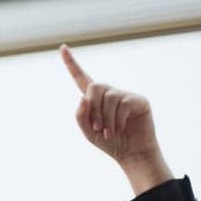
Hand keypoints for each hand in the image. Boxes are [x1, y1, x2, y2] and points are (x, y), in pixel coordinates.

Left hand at [61, 45, 171, 195]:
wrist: (131, 153)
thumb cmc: (109, 142)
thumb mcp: (88, 130)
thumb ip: (81, 114)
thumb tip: (83, 97)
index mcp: (95, 99)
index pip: (81, 78)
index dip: (71, 63)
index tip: (62, 47)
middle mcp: (110, 93)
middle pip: (94, 86)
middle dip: (93, 109)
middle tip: (97, 127)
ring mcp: (125, 95)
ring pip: (108, 97)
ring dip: (105, 118)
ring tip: (110, 131)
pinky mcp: (138, 100)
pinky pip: (122, 103)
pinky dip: (117, 119)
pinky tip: (120, 129)